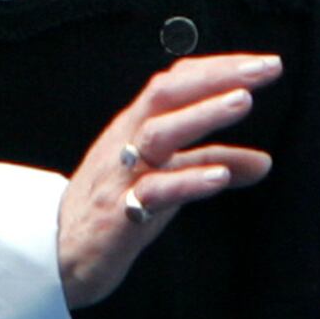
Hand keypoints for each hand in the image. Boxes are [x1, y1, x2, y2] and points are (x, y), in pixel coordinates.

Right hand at [56, 52, 279, 308]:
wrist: (56, 256)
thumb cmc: (114, 206)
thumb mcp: (167, 177)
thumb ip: (210, 163)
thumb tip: (263, 162)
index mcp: (137, 125)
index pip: (177, 82)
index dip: (218, 67)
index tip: (262, 62)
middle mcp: (127, 141)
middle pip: (167, 95)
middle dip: (216, 77)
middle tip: (264, 69)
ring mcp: (122, 175)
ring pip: (159, 134)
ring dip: (202, 115)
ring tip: (242, 102)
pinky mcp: (120, 214)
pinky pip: (154, 192)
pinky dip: (187, 181)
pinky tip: (220, 177)